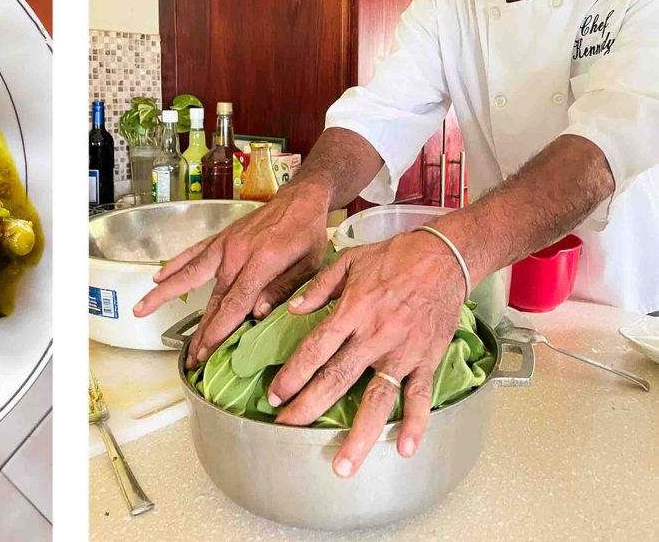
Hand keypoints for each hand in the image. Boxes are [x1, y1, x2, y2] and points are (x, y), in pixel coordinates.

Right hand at [133, 182, 331, 368]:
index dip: (217, 331)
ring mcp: (224, 245)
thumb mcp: (309, 265)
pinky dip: (173, 266)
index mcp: (260, 263)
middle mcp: (235, 254)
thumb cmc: (307, 234)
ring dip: (164, 294)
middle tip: (188, 358)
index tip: (205, 353)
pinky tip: (158, 278)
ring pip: (189, 274)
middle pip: (211, 300)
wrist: (299, 199)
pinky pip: (192, 253)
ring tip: (141, 309)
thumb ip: (282, 289)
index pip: (234, 304)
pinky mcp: (220, 238)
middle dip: (199, 332)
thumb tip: (256, 313)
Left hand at [267, 230, 466, 476]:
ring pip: (378, 399)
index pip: (315, 349)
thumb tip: (291, 309)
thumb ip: (318, 287)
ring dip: (360, 434)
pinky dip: (415, 424)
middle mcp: (375, 336)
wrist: (445, 257)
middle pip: (337, 379)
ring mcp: (403, 352)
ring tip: (344, 463)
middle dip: (309, 407)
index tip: (275, 395)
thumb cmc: (395, 257)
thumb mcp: (348, 261)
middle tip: (287, 429)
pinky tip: (405, 449)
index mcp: (353, 311)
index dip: (292, 374)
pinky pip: (420, 397)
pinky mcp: (426, 359)